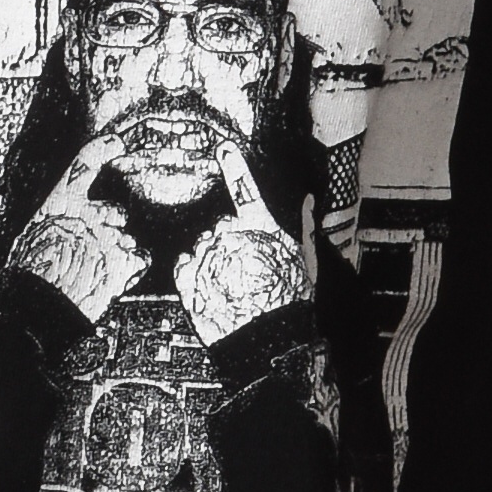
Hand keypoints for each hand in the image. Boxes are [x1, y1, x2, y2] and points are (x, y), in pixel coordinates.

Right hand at [5, 140, 144, 325]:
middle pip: (115, 212)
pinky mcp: (124, 262)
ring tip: (97, 273)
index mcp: (61, 203)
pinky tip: (114, 279)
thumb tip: (59, 228)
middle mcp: (90, 214)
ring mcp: (110, 237)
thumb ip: (54, 225)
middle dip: (111, 227)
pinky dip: (131, 269)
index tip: (115, 143)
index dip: (102, 149)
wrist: (38, 307)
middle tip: (94, 248)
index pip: (84, 164)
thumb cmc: (28, 276)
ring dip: (118, 253)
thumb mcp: (30, 237)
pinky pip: (139, 258)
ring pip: (127, 239)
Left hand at [172, 133, 307, 343]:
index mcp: (259, 226)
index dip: (234, 165)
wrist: (267, 342)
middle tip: (244, 271)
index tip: (224, 149)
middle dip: (229, 243)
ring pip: (203, 246)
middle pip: (221, 227)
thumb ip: (304, 227)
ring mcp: (208, 253)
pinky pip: (184, 265)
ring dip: (211, 261)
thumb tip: (307, 201)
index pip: (245, 188)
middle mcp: (230, 233)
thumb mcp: (306, 262)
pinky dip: (192, 274)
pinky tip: (209, 289)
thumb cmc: (289, 303)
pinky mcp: (188, 276)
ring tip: (230, 286)